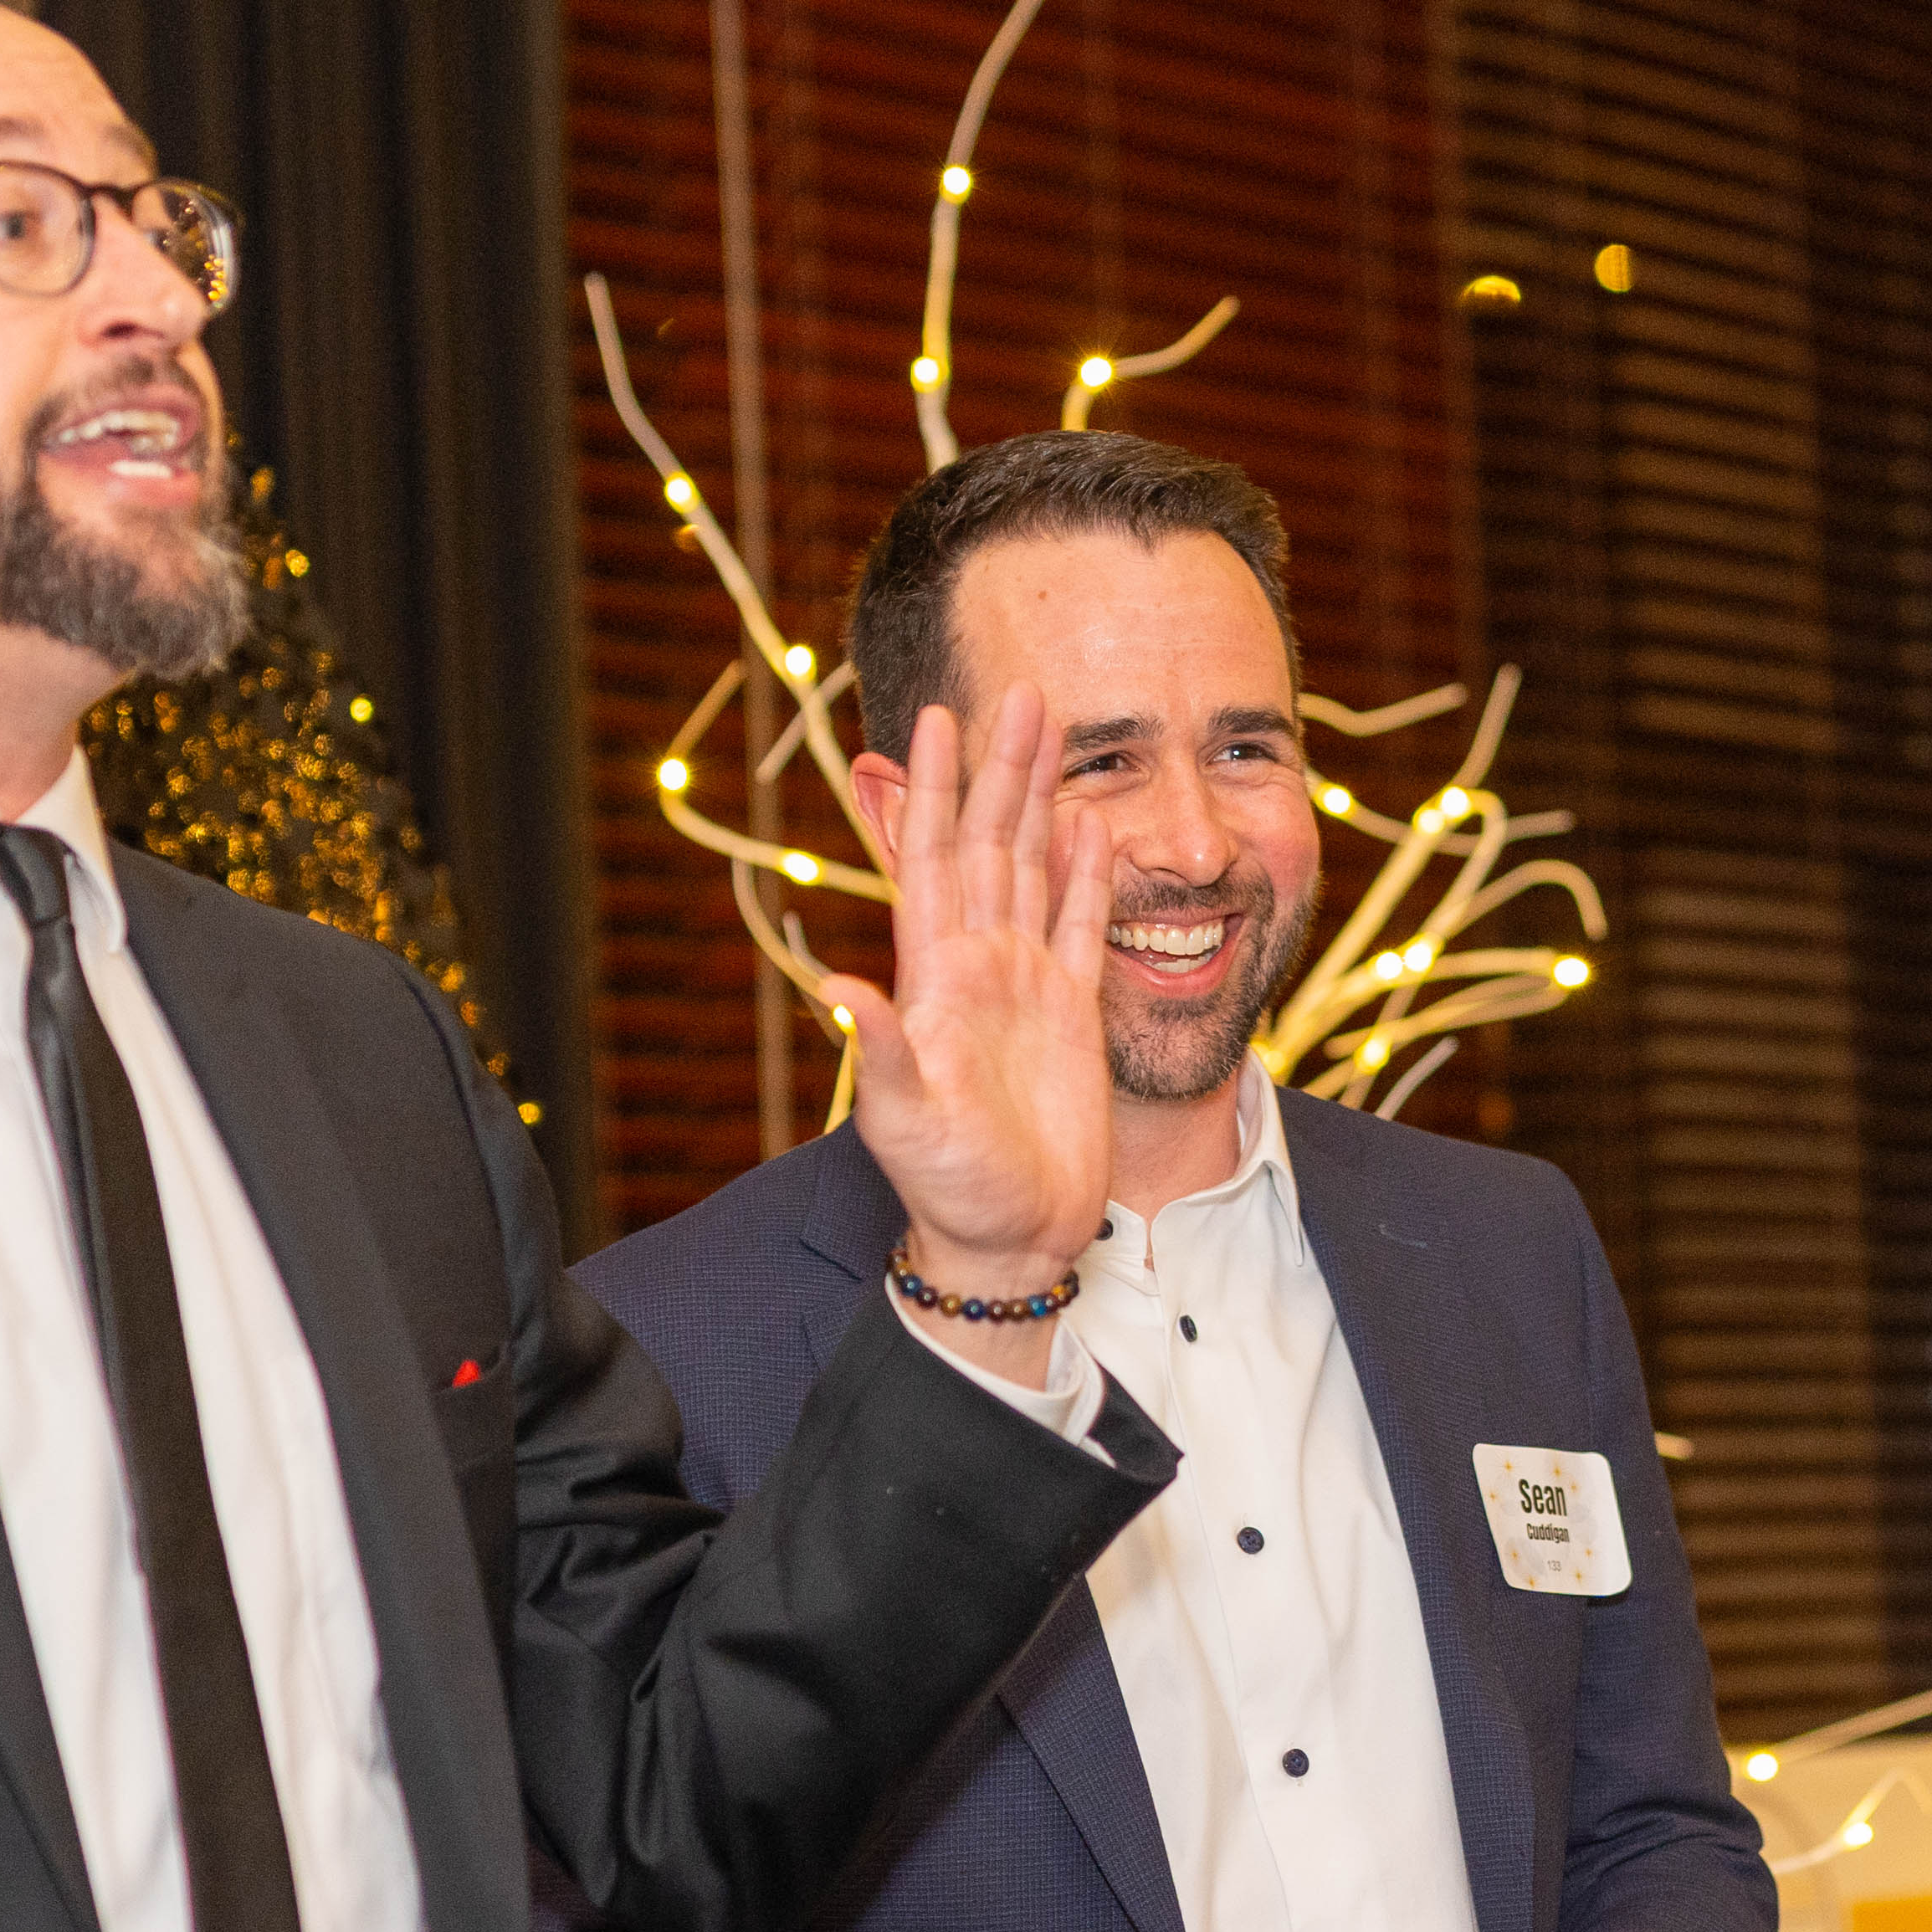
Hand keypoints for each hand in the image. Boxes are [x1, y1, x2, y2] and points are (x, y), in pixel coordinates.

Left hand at [826, 688, 1112, 1384]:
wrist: (1012, 1237)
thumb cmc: (948, 1187)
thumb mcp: (900, 1122)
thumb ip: (878, 1052)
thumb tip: (836, 987)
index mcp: (934, 977)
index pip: (933, 860)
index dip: (933, 790)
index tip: (939, 720)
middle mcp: (978, 965)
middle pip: (991, 843)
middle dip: (1002, 769)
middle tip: (1024, 694)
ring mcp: (1027, 985)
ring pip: (1035, 870)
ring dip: (1043, 802)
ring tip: (1057, 736)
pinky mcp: (1073, 1014)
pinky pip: (1082, 926)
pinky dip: (1089, 874)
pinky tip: (1095, 826)